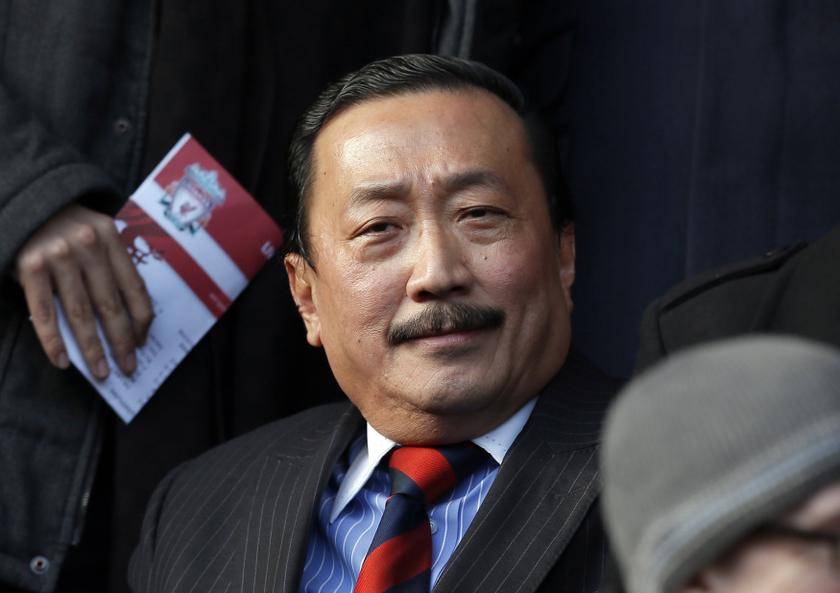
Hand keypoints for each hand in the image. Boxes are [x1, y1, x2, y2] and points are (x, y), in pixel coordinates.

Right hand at [15, 203, 153, 377]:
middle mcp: (88, 245)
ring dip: (92, 348)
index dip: (141, 319)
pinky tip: (62, 361)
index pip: (134, 286)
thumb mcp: (94, 234)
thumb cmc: (64, 227)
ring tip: (101, 371)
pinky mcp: (30, 267)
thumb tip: (129, 318)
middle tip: (128, 367)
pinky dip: (53, 341)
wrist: (23, 203)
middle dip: (121, 341)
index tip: (143, 343)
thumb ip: (110, 265)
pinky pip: (44, 312)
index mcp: (111, 237)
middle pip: (110, 304)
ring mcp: (58, 256)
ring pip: (80, 313)